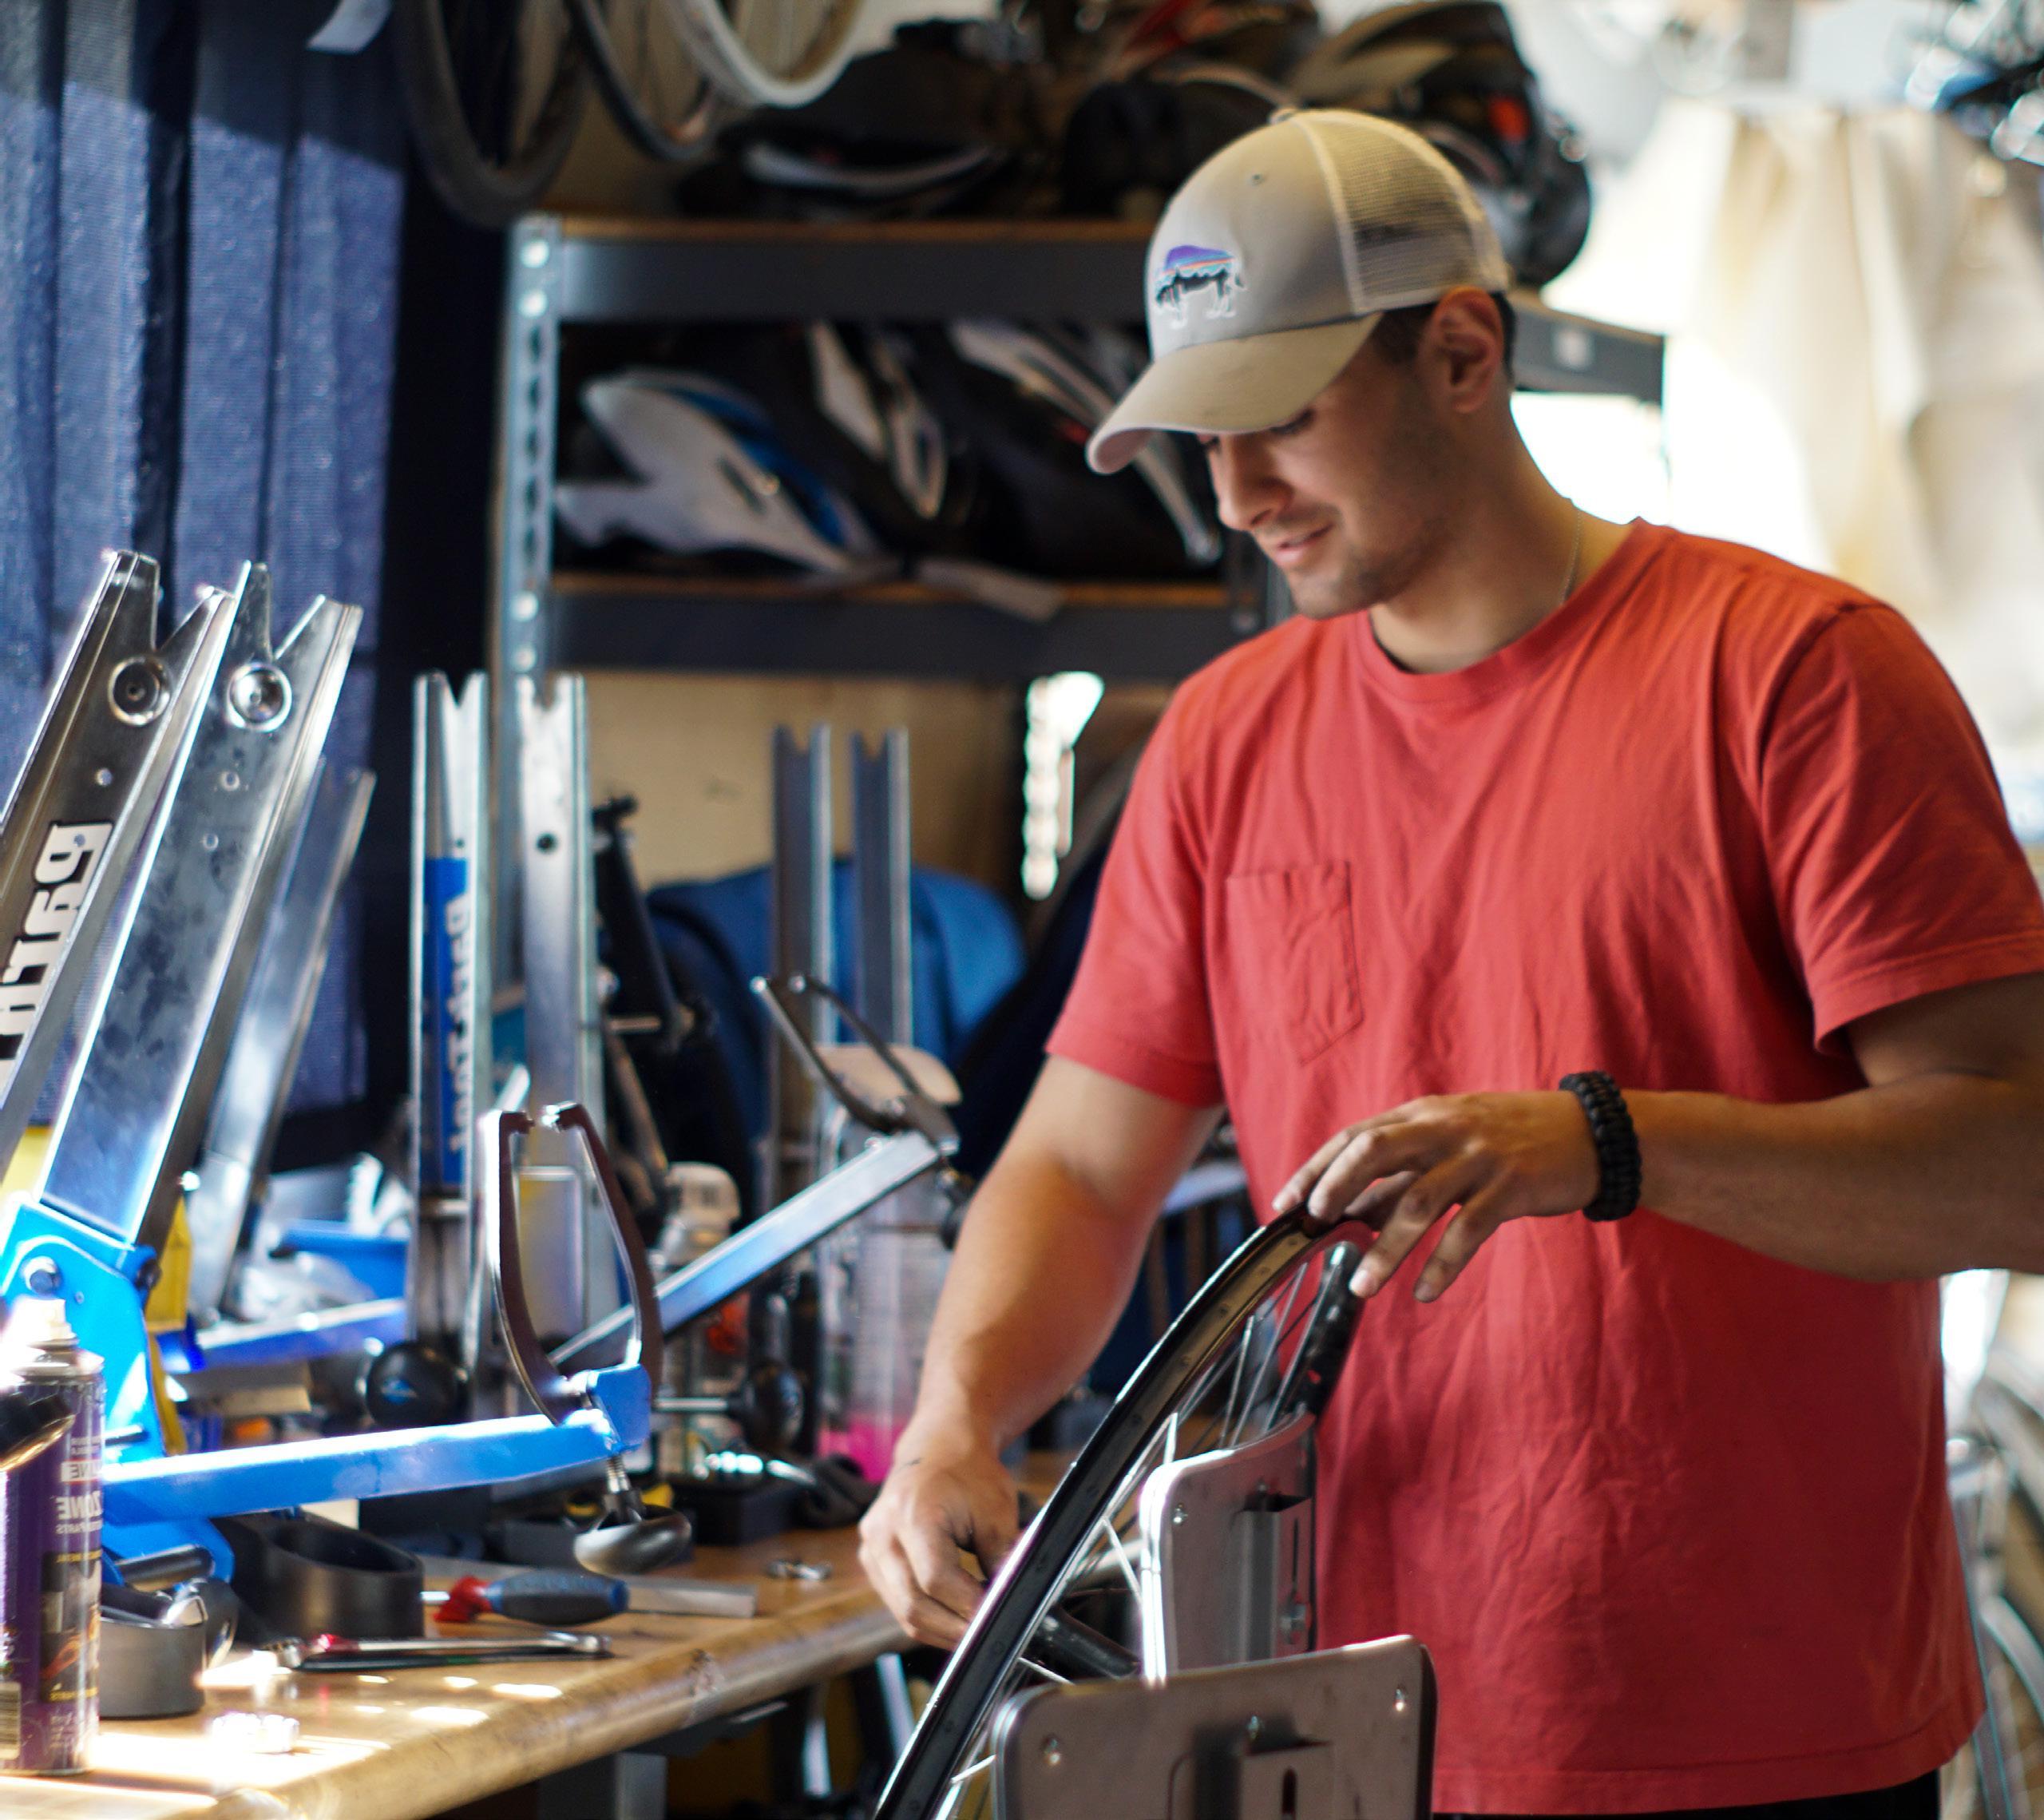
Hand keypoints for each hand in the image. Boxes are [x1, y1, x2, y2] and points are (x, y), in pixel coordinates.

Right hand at [858, 1425, 1019, 1647]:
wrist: (937, 1446)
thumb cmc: (968, 1471)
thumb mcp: (996, 1510)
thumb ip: (1002, 1558)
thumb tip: (1009, 1603)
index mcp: (911, 1515)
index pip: (936, 1579)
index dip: (968, 1605)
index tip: (995, 1616)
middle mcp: (882, 1534)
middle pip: (914, 1605)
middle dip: (954, 1628)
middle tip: (988, 1634)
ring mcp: (871, 1549)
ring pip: (903, 1613)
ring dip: (941, 1629)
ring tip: (975, 1628)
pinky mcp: (872, 1561)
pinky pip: (898, 1603)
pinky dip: (928, 1616)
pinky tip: (954, 1616)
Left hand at [1272, 1091, 1599, 1303]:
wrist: (1590, 1134)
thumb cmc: (1510, 1139)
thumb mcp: (1452, 1140)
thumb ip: (1404, 1171)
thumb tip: (1352, 1208)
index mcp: (1423, 1115)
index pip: (1356, 1136)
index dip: (1317, 1168)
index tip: (1286, 1202)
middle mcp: (1445, 1129)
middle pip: (1376, 1150)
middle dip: (1337, 1186)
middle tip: (1316, 1225)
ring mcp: (1478, 1157)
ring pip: (1418, 1203)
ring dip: (1387, 1250)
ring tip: (1362, 1286)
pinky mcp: (1511, 1187)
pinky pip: (1467, 1231)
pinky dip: (1441, 1265)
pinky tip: (1423, 1292)